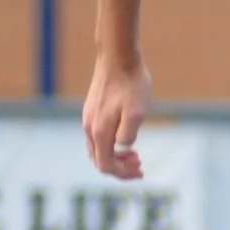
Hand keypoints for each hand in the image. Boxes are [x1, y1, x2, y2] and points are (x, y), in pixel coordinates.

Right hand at [83, 59, 152, 179]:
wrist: (118, 56)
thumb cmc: (131, 83)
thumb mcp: (136, 112)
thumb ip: (127, 135)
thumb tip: (122, 148)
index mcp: (99, 132)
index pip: (106, 165)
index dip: (123, 173)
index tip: (141, 170)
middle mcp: (89, 127)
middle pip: (99, 160)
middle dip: (120, 168)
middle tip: (140, 164)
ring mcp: (88, 118)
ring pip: (98, 149)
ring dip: (116, 156)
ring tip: (135, 154)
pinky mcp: (92, 109)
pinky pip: (97, 137)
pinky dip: (110, 144)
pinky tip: (125, 138)